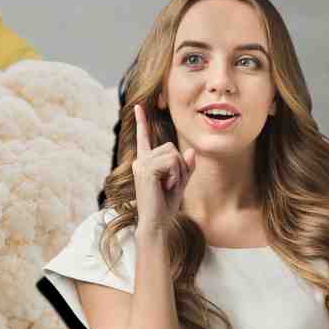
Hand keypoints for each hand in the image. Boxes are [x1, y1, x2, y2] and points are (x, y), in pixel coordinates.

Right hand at [131, 102, 196, 230]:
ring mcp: (141, 164)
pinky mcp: (145, 170)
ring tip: (168, 186)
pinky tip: (166, 187)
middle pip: (171, 147)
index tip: (138, 106)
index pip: (144, 138)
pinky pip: (172, 162)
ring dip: (179, 171)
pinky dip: (176, 175)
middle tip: (171, 184)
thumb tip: (191, 151)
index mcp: (146, 162)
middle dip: (180, 165)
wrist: (157, 221)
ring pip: (173, 154)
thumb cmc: (166, 205)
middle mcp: (140, 160)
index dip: (141, 122)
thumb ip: (186, 166)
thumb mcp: (181, 182)